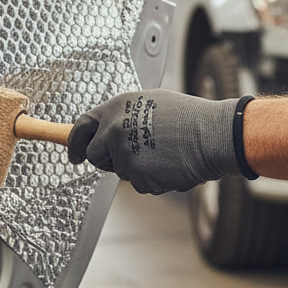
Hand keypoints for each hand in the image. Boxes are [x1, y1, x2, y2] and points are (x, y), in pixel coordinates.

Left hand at [67, 90, 249, 194]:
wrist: (213, 135)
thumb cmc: (188, 118)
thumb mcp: (149, 103)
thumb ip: (123, 117)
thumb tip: (107, 132)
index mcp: (115, 108)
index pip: (81, 127)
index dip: (75, 143)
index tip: (74, 154)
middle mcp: (114, 130)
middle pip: (96, 156)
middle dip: (109, 160)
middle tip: (133, 156)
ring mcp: (124, 154)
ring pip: (121, 172)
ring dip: (137, 169)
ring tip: (163, 153)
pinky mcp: (138, 176)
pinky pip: (140, 184)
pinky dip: (153, 180)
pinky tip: (169, 165)